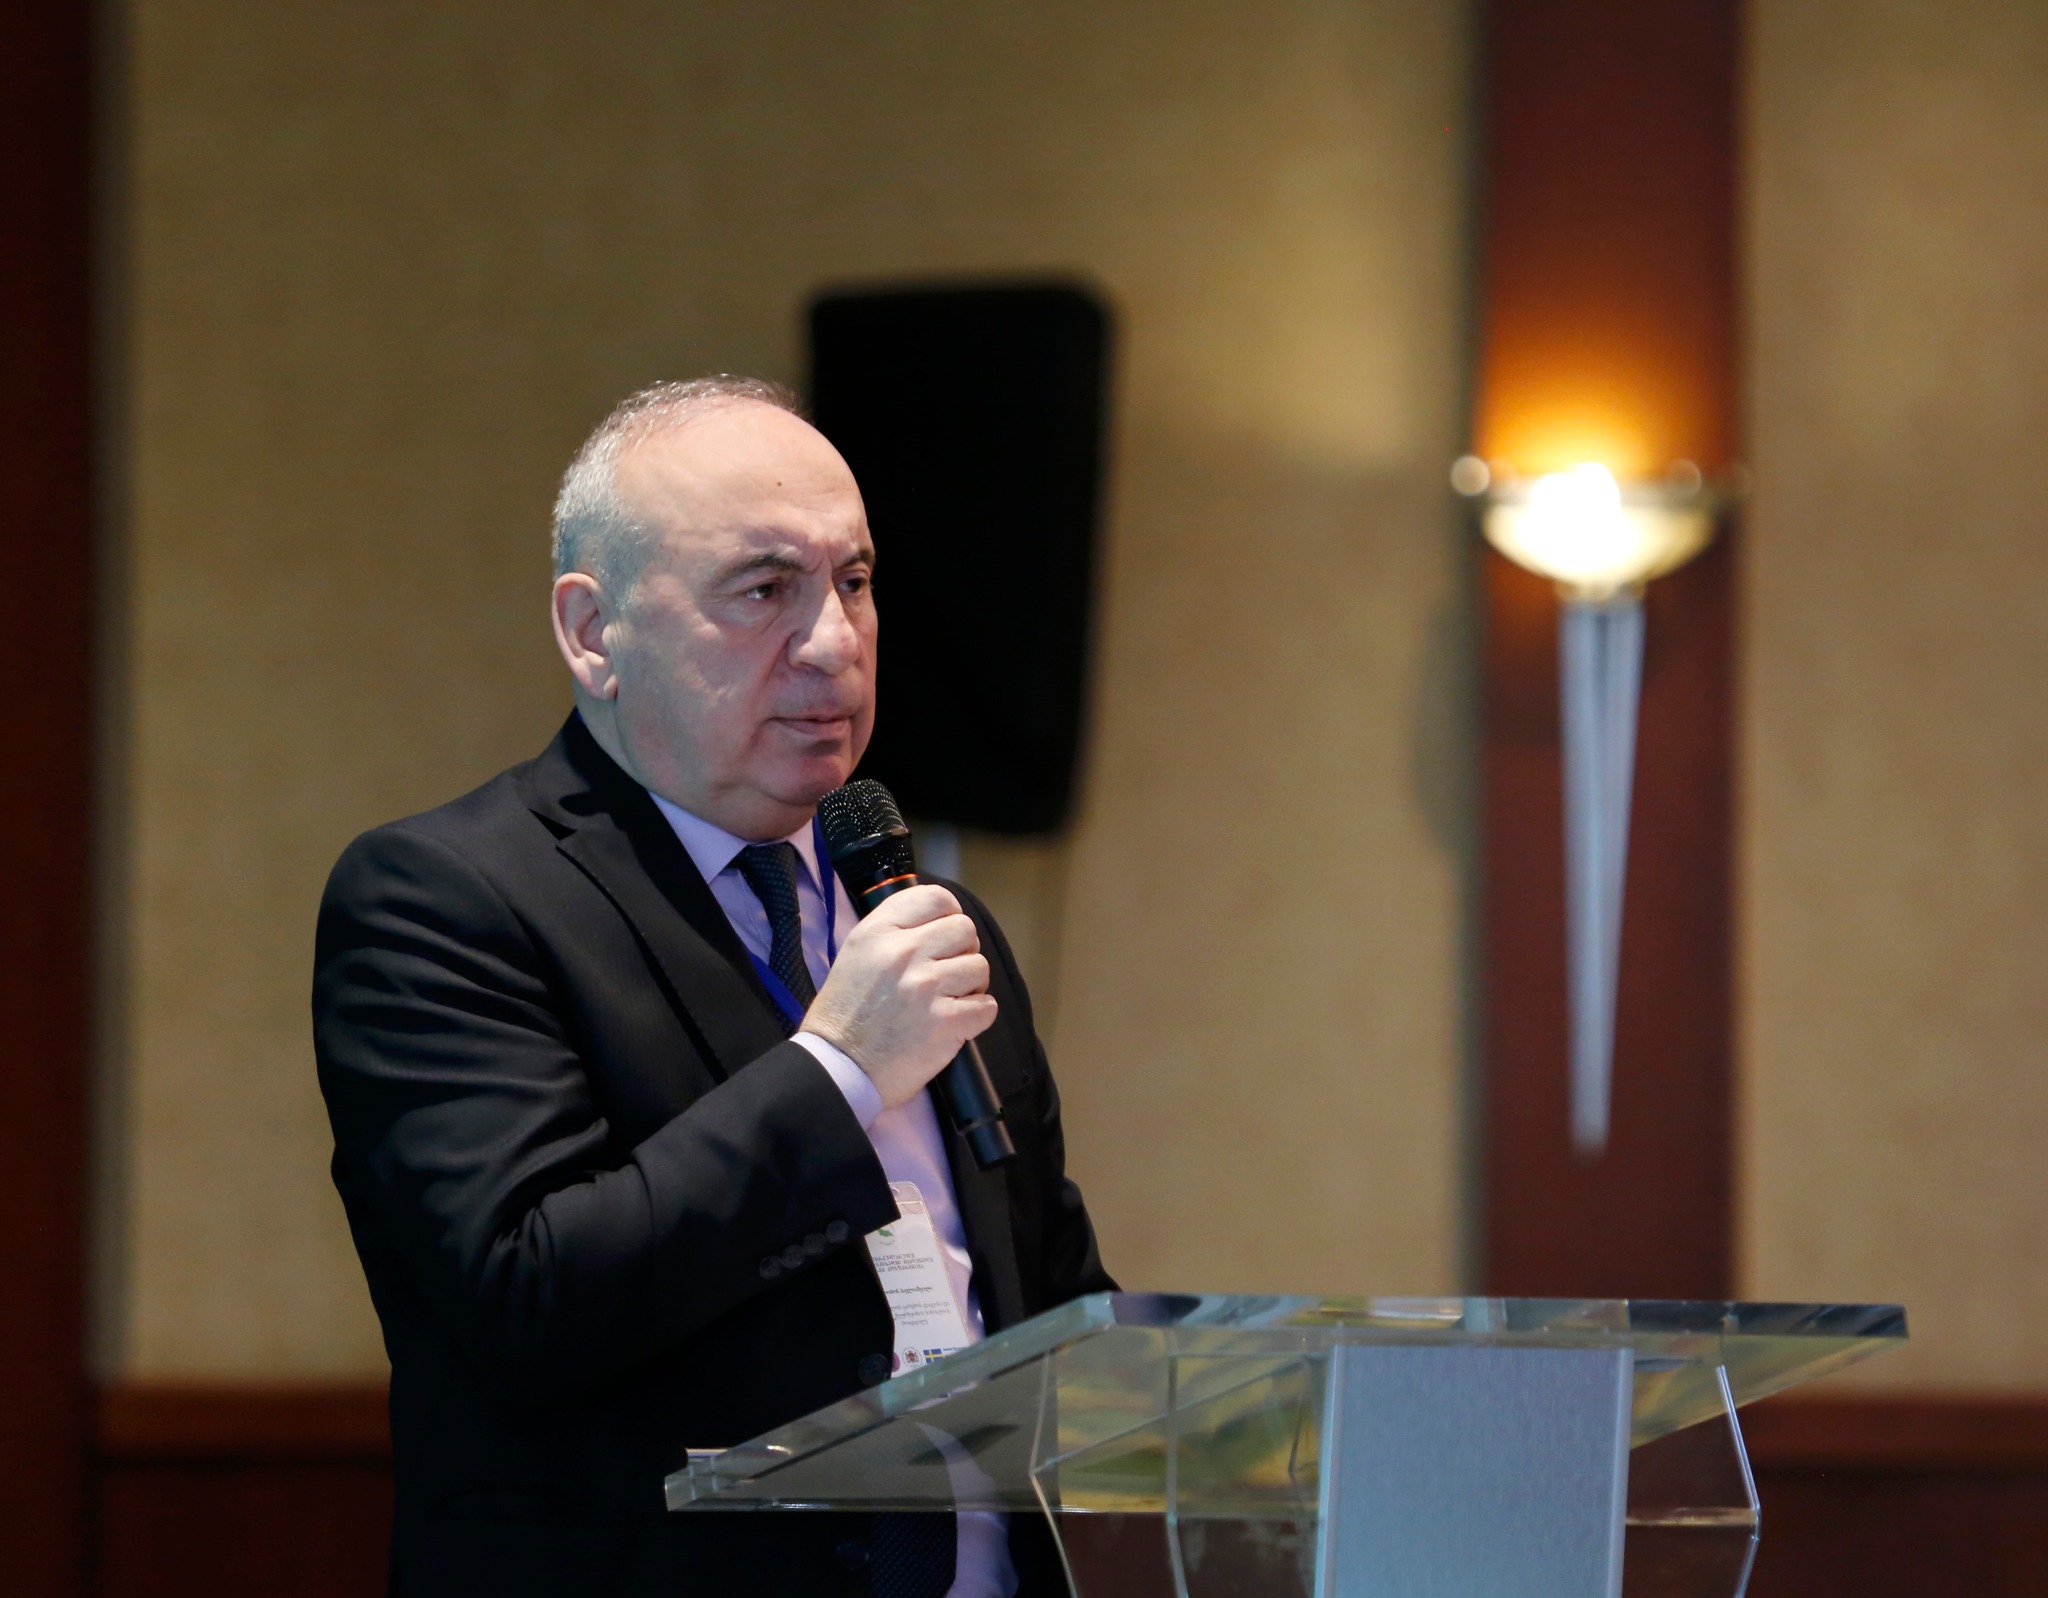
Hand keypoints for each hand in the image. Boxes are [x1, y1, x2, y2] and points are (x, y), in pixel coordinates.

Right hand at [802, 884, 996, 1108]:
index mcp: (878, 932)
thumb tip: (938, 921)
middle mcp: (903, 953)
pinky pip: (987, 1006)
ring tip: (948, 1000)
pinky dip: (977, 1016)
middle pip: (965, 929)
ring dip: (971, 985)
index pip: (935, 898)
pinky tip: (955, 1023)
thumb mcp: (856, 955)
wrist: (838, 1069)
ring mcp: (926, 987)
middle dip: (963, 951)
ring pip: (980, 967)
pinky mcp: (946, 1022)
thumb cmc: (844, 1016)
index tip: (946, 933)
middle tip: (948, 973)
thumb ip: (894, 932)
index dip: (950, 913)